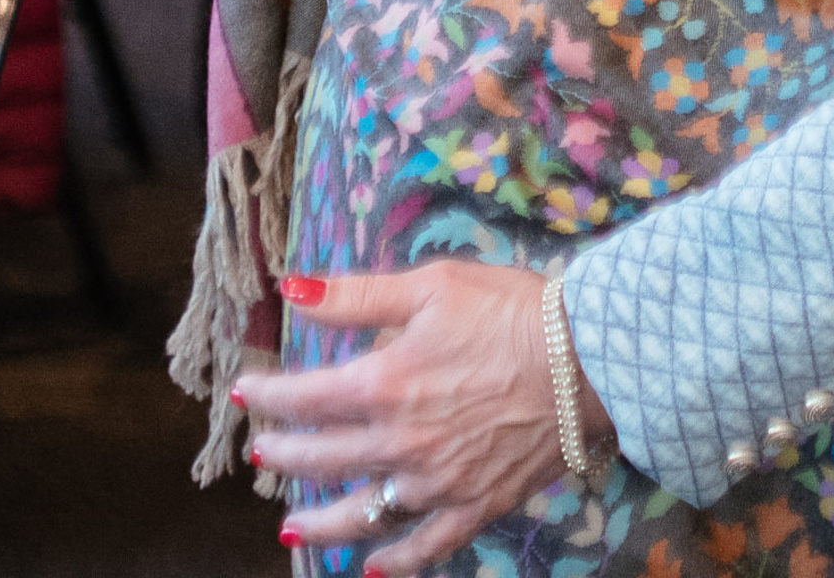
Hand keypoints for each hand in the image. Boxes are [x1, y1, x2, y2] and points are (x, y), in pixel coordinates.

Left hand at [237, 263, 610, 575]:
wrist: (587, 356)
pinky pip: (422, 545)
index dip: (269, 395)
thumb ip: (359, 295)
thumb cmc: (511, 310)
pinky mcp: (471, 506)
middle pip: (322, 458)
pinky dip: (392, 562)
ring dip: (318, 520)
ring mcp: (432, 483)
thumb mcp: (435, 284)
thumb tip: (292, 291)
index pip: (306, 396)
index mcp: (384, 384)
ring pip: (359, 515)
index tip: (246, 392)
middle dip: (284, 453)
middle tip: (262, 451)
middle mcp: (397, 443)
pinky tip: (371, 566)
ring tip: (290, 524)